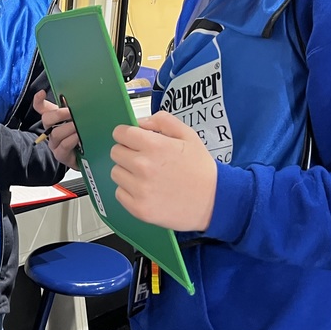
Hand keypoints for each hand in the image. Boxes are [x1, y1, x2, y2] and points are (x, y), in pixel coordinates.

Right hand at [33, 90, 78, 169]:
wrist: (86, 155)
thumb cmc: (79, 134)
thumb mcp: (77, 119)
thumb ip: (72, 109)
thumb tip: (69, 98)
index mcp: (53, 120)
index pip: (41, 108)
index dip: (38, 101)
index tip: (41, 93)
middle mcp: (50, 131)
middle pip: (46, 119)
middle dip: (59, 114)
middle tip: (72, 112)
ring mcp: (54, 144)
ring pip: (56, 133)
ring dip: (69, 128)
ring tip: (79, 125)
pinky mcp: (60, 155)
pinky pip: (63, 145)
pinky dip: (72, 139)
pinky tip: (79, 137)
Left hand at [111, 110, 216, 231]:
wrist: (215, 202)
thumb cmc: (201, 169)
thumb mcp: (188, 135)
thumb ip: (162, 121)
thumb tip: (140, 122)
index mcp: (154, 145)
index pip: (120, 133)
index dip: (126, 135)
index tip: (133, 140)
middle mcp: (143, 166)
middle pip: (115, 152)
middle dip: (127, 152)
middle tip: (144, 159)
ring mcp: (140, 189)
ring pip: (116, 173)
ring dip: (127, 172)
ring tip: (148, 177)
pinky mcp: (138, 208)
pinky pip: (119, 193)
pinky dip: (129, 192)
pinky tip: (147, 190)